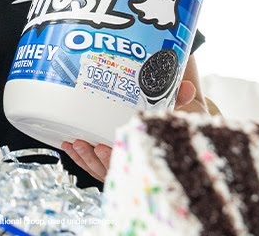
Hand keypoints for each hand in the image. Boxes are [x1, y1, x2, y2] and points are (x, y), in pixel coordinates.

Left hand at [62, 55, 209, 182]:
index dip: (115, 155)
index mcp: (145, 152)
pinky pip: (91, 168)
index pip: (130, 158)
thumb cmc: (166, 128)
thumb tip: (189, 88)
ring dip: (85, 158)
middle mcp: (131, 163)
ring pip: (99, 169)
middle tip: (89, 144)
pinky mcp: (106, 167)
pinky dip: (79, 159)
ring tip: (75, 144)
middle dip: (97, 158)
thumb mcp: (174, 116)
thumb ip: (180, 102)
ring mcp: (117, 168)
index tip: (103, 145)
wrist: (167, 138)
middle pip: (111, 166)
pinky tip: (69, 147)